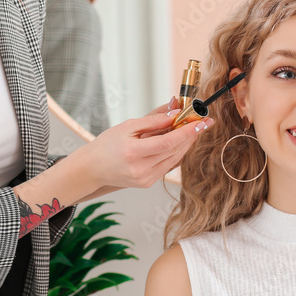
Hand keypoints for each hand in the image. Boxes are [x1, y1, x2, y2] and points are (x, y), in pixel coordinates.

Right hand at [75, 97, 213, 190]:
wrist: (93, 168)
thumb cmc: (107, 144)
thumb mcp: (128, 126)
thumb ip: (153, 120)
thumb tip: (175, 113)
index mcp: (134, 153)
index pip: (168, 142)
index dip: (187, 131)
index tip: (202, 121)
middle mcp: (141, 169)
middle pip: (175, 151)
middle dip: (191, 135)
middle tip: (203, 121)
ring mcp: (146, 179)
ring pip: (175, 159)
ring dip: (186, 144)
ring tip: (194, 129)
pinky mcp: (148, 183)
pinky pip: (169, 166)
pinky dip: (177, 153)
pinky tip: (182, 142)